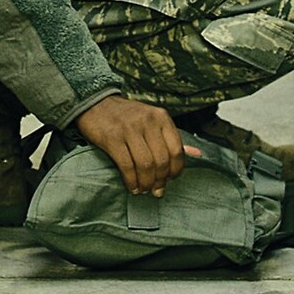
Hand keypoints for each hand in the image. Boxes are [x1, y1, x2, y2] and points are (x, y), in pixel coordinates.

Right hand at [74, 94, 188, 195]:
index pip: (177, 150)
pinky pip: (126, 165)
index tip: (170, 179)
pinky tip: (132, 186)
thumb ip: (171, 138)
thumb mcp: (152, 120)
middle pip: (161, 160)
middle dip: (160, 180)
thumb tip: (197, 154)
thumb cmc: (127, 116)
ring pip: (145, 165)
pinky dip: (131, 181)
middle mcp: (148, 121)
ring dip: (146, 183)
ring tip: (144, 190)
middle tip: (155, 190)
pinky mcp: (112, 138)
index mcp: (161, 117)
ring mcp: (129, 129)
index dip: (176, 170)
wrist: (96, 103)